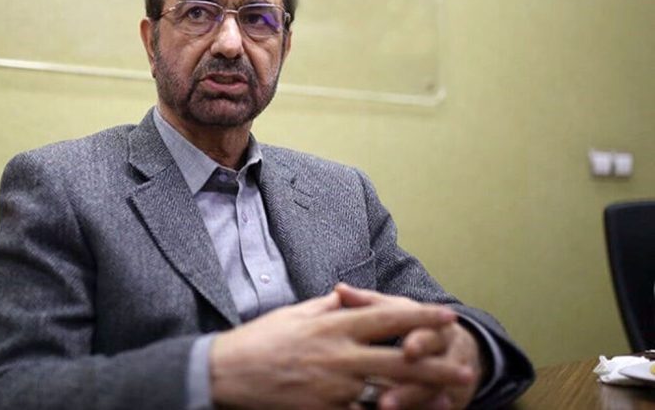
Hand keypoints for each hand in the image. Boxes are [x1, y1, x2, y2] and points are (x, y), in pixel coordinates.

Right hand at [210, 290, 470, 409]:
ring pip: (386, 392)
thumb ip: (329, 305)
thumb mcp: (296, 313)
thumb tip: (350, 293)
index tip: (447, 316)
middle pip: (397, 359)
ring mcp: (332, 387)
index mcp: (333, 326)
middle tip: (465, 369)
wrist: (227, 374)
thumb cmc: (261, 340)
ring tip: (448, 400)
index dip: (420, 317)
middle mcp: (338, 356)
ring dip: (420, 397)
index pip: (386, 318)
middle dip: (435, 364)